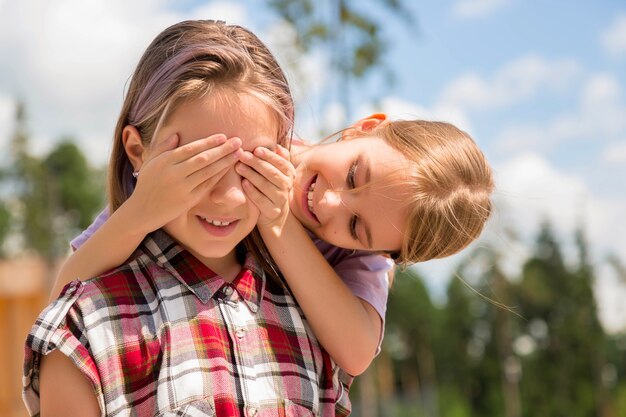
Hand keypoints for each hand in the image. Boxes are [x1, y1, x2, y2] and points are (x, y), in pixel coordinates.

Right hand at [128, 133, 242, 232]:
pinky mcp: (188, 200)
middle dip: (223, 149)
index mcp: (165, 161)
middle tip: (238, 141)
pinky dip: (219, 176)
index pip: (191, 148)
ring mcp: (182, 188)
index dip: (209, 142)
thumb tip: (177, 134)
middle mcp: (174, 174)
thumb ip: (163, 147)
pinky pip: (207, 185)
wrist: (142, 211)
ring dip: (225, 162)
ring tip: (238, 153)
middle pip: (203, 159)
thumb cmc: (147, 184)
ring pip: (208, 172)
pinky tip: (228, 169)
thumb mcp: (150, 163)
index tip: (223, 136)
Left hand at [236, 145, 294, 231]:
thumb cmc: (270, 183)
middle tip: (242, 156)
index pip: (280, 162)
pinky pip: (261, 199)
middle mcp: (287, 185)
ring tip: (239, 167)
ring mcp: (281, 199)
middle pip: (272, 173)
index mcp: (289, 173)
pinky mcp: (273, 211)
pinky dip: (252, 191)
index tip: (256, 149)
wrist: (272, 210)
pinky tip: (244, 183)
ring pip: (265, 185)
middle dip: (256, 163)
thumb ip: (277, 158)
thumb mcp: (276, 170)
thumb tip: (278, 147)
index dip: (269, 155)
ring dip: (251, 175)